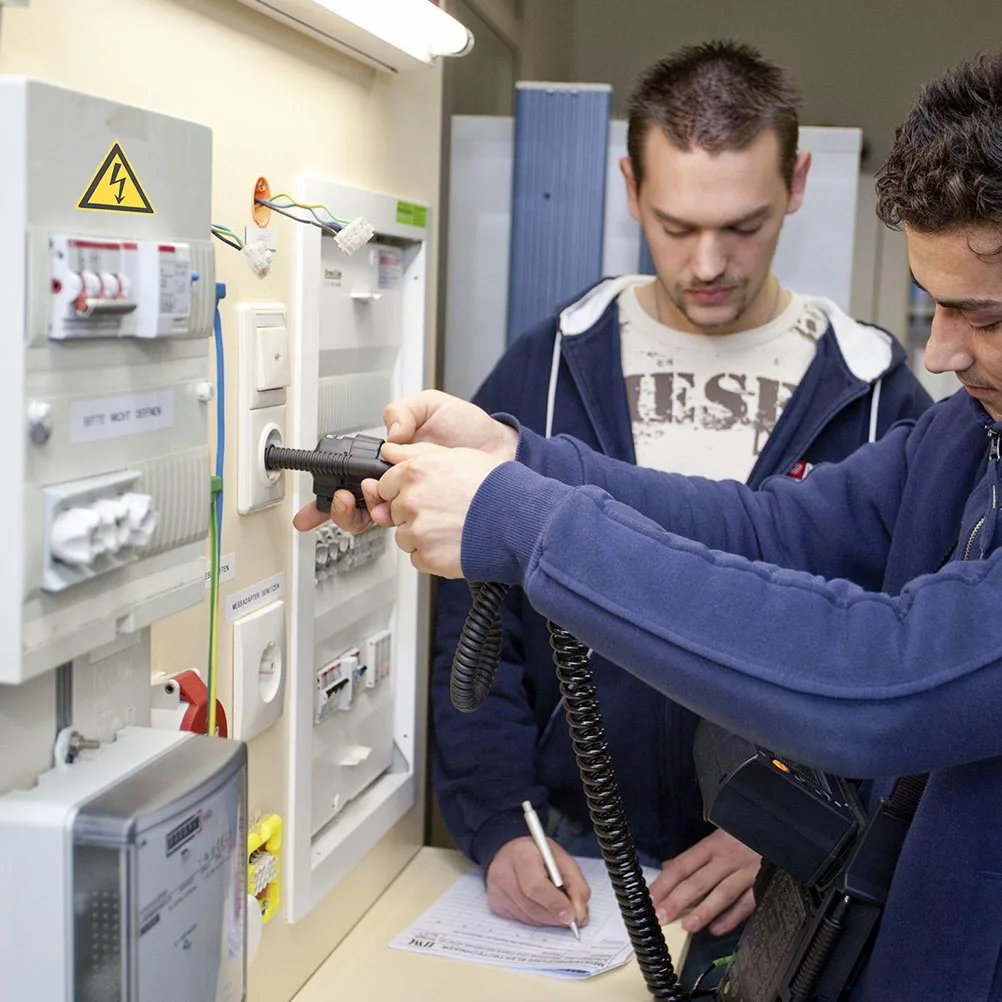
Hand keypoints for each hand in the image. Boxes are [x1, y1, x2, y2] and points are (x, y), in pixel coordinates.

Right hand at [292, 391, 517, 534]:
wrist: (500, 450)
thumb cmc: (468, 428)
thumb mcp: (432, 405)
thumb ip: (404, 411)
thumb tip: (391, 436)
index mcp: (391, 459)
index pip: (351, 478)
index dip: (329, 493)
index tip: (326, 496)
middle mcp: (397, 484)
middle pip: (356, 506)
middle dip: (342, 508)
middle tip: (347, 499)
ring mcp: (412, 502)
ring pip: (375, 520)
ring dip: (365, 515)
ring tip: (376, 502)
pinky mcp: (431, 517)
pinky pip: (407, 529)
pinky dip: (397, 526)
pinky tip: (396, 513)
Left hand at [378, 441, 503, 577]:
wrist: (517, 519)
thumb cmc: (494, 486)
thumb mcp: (456, 455)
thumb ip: (417, 453)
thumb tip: (390, 451)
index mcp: (415, 471)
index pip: (386, 484)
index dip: (403, 490)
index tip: (420, 494)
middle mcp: (411, 500)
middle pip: (395, 511)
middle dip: (413, 513)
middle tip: (443, 511)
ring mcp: (418, 530)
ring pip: (404, 536)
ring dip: (422, 535)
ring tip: (451, 528)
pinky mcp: (426, 556)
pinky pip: (418, 557)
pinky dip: (432, 554)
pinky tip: (453, 543)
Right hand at [486, 837, 590, 929]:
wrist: (511, 851)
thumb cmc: (538, 854)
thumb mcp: (562, 859)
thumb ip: (575, 884)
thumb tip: (580, 915)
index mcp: (521, 854)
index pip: (535, 885)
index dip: (554, 903)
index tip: (571, 916)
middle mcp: (502, 872)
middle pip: (531, 906)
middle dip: (555, 915)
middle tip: (572, 918)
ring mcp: (496, 890)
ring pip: (528, 918)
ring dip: (548, 919)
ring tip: (558, 909)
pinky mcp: (495, 904)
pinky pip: (521, 921)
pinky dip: (537, 919)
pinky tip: (542, 907)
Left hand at [649, 829, 759, 935]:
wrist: (778, 829)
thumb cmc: (744, 835)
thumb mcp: (717, 837)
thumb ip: (694, 856)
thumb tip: (668, 867)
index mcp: (711, 846)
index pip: (682, 865)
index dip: (664, 883)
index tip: (649, 899)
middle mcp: (726, 858)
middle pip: (698, 881)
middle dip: (678, 900)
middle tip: (661, 917)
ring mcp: (745, 872)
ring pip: (722, 893)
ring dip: (704, 911)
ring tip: (688, 927)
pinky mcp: (763, 883)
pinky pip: (747, 903)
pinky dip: (732, 918)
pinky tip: (718, 929)